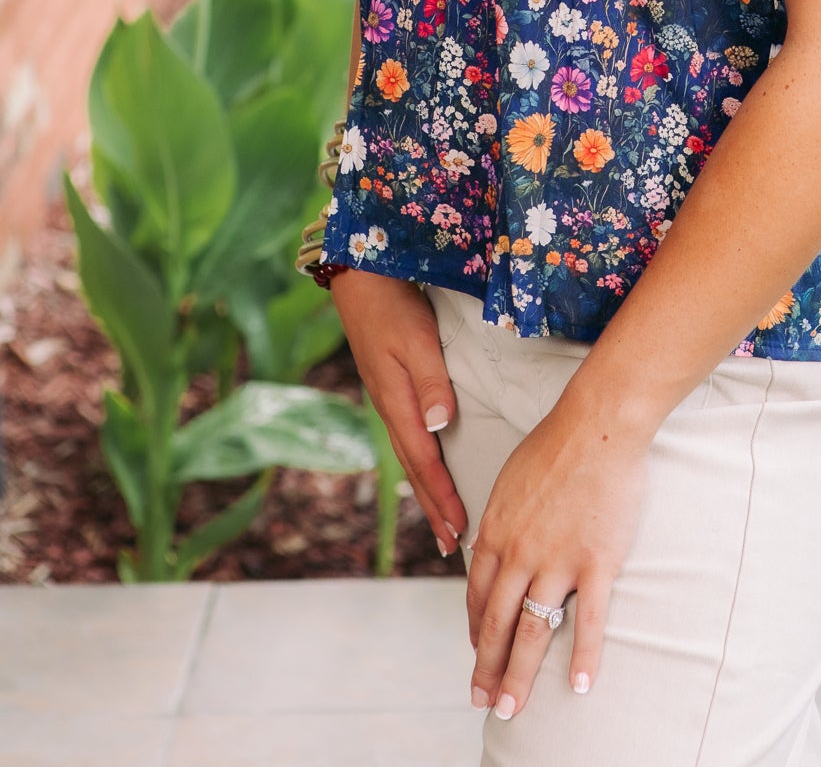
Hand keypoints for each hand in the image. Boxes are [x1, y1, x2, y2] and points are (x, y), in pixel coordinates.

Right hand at [330, 270, 467, 557]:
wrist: (359, 275)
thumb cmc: (392, 304)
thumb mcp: (415, 340)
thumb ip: (430, 382)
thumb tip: (442, 427)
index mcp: (397, 403)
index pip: (425, 462)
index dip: (443, 498)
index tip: (460, 532)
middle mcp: (391, 408)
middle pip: (415, 470)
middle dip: (435, 508)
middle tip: (455, 547)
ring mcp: (389, 398)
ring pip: (412, 456)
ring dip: (428, 491)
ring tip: (444, 520)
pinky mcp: (391, 385)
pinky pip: (409, 436)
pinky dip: (422, 462)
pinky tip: (430, 465)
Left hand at [466, 376, 647, 717]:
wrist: (597, 424)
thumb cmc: (555, 444)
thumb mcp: (509, 481)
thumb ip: (500, 521)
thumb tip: (489, 549)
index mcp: (495, 533)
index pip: (478, 597)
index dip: (476, 632)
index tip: (479, 656)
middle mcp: (518, 554)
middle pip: (497, 624)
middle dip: (487, 669)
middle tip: (483, 701)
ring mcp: (556, 561)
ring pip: (532, 632)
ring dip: (518, 676)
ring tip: (510, 709)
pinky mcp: (595, 562)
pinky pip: (588, 620)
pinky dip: (583, 657)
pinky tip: (578, 686)